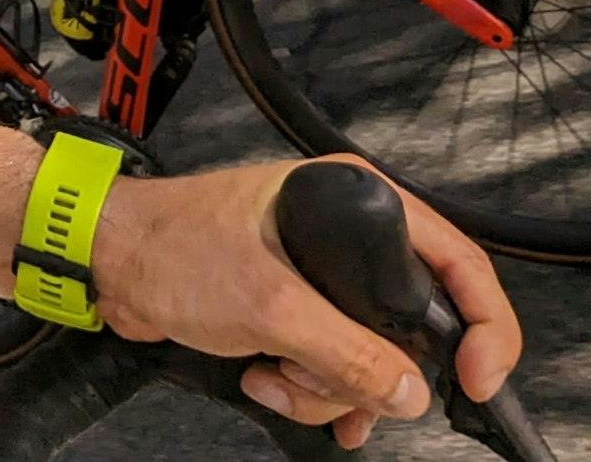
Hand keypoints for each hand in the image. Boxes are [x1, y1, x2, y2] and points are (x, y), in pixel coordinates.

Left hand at [90, 157, 521, 448]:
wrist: (105, 261)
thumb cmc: (171, 248)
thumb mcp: (269, 305)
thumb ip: (347, 351)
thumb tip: (412, 391)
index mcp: (359, 200)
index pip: (458, 264)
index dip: (485, 326)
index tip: (481, 382)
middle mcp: (349, 231)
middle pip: (412, 326)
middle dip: (372, 374)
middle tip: (334, 391)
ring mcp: (320, 276)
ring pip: (368, 357)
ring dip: (325, 388)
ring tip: (273, 377)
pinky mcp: (293, 309)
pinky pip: (329, 365)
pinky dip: (305, 388)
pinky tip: (265, 381)